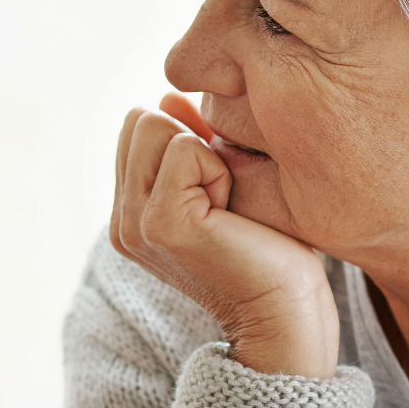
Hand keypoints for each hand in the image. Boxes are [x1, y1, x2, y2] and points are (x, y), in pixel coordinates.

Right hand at [111, 93, 337, 377]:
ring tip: (225, 206)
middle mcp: (122, 219)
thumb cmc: (269, 248)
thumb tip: (166, 96)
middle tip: (222, 198)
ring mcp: (134, 222)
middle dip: (190, 141)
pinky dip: (217, 170)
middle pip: (139, 120)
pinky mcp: (159, 222)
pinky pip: (183, 149)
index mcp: (130, 211)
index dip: (185, 137)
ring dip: (205, 155)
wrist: (286, 310)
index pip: (136, 126)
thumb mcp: (220, 181)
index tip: (216, 189)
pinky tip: (230, 213)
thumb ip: (188, 140)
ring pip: (154, 126)